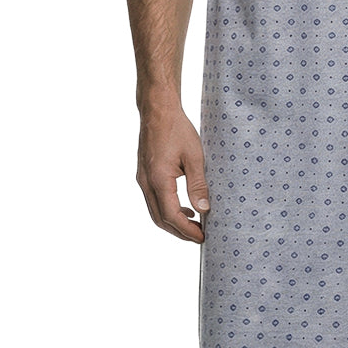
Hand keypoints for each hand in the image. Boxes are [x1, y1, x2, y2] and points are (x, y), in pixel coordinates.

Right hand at [136, 108, 210, 242]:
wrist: (157, 111)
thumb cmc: (177, 129)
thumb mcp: (194, 156)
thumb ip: (198, 184)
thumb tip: (204, 210)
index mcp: (159, 179)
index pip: (171, 215)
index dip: (187, 230)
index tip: (202, 237)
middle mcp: (146, 182)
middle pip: (160, 219)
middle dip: (180, 232)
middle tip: (200, 236)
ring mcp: (143, 179)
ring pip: (155, 212)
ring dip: (173, 222)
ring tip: (195, 225)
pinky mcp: (144, 175)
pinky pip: (154, 200)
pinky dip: (167, 210)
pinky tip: (184, 208)